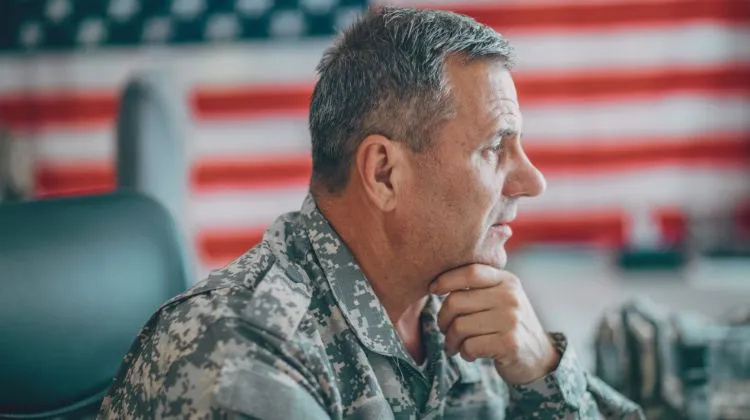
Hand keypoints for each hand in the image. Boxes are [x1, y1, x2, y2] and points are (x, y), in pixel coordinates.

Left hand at [430, 264, 559, 384]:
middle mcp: (511, 297)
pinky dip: (464, 352)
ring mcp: (512, 320)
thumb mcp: (501, 298)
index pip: (470, 272)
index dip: (445, 279)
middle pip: (456, 301)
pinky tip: (470, 354)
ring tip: (455, 345)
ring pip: (459, 326)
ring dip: (451, 340)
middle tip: (445, 330)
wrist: (539, 358)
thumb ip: (478, 287)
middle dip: (443, 320)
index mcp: (507, 280)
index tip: (433, 289)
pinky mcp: (510, 343)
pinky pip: (470, 345)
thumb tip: (436, 281)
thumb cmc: (508, 326)